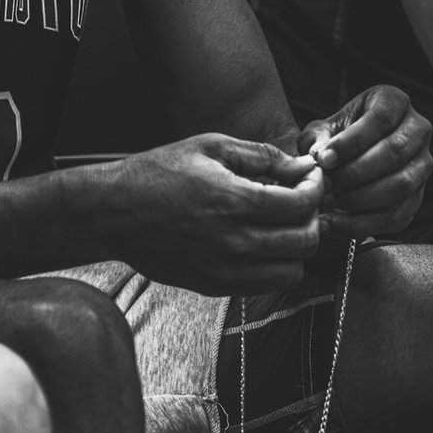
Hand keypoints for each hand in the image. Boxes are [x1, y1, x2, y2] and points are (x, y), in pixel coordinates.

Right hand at [103, 133, 324, 294]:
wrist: (116, 211)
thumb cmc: (159, 172)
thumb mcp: (209, 146)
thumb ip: (260, 155)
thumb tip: (301, 166)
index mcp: (234, 201)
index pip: (301, 205)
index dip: (316, 189)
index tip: (312, 178)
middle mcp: (234, 242)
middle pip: (305, 242)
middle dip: (314, 217)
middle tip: (302, 200)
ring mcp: (225, 270)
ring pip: (292, 272)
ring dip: (297, 248)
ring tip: (283, 225)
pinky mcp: (216, 285)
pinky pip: (265, 285)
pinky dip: (274, 265)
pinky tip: (261, 241)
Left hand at [299, 84, 431, 239]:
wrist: (352, 156)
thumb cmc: (338, 136)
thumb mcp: (326, 127)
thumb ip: (319, 138)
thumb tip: (318, 157)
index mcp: (395, 102)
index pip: (380, 119)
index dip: (352, 141)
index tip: (324, 159)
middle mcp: (418, 130)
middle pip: (394, 152)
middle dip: (355, 172)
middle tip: (326, 184)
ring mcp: (424, 165)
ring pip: (401, 185)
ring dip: (362, 199)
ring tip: (331, 204)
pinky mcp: (419, 196)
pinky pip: (398, 215)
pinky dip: (364, 223)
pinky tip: (336, 224)